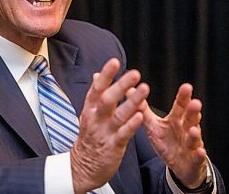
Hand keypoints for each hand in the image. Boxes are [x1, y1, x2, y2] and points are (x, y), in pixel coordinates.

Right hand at [70, 58, 149, 193]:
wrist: (83, 167)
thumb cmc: (90, 137)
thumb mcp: (89, 113)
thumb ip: (96, 94)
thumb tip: (96, 74)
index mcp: (90, 108)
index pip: (97, 88)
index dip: (106, 75)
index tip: (115, 62)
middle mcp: (96, 118)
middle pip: (107, 98)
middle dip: (121, 85)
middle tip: (135, 73)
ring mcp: (104, 132)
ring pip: (118, 115)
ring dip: (132, 101)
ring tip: (144, 89)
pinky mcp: (113, 146)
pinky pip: (123, 134)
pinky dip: (132, 124)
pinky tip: (140, 115)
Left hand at [142, 83, 207, 187]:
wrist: (180, 164)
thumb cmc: (167, 140)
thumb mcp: (154, 125)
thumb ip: (143, 110)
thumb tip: (132, 90)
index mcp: (176, 120)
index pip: (180, 106)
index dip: (183, 97)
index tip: (186, 87)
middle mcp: (186, 129)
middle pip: (190, 118)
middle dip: (192, 111)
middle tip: (195, 102)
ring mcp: (191, 144)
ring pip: (194, 137)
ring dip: (195, 133)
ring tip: (194, 129)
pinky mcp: (194, 159)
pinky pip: (197, 157)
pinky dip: (199, 155)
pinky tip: (200, 151)